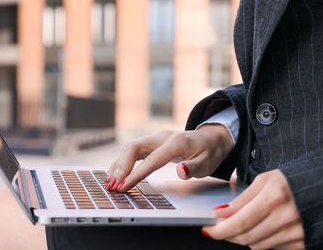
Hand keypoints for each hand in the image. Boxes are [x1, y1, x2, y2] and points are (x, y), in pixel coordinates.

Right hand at [106, 124, 233, 191]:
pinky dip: (123, 161)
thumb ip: (193, 168)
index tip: (123, 186)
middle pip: (133, 147)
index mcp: (175, 143)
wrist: (212, 138)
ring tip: (110, 182)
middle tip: (112, 185)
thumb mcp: (208, 164)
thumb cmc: (209, 152)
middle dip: (120, 166)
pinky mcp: (152, 143)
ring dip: (118, 164)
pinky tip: (116, 173)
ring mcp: (156, 139)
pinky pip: (133, 150)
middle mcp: (162, 137)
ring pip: (130, 148)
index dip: (135, 174)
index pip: (151, 160)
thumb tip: (181, 171)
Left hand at [202, 169, 304, 249]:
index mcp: (274, 197)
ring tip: (248, 223)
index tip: (208, 229)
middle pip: (245, 238)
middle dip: (228, 234)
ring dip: (246, 237)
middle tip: (221, 227)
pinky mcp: (303, 244)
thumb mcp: (267, 179)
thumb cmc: (299, 179)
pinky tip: (267, 227)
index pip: (238, 222)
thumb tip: (222, 212)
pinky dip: (265, 240)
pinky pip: (274, 249)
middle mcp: (286, 218)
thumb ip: (243, 198)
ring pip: (257, 246)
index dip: (219, 229)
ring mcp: (296, 233)